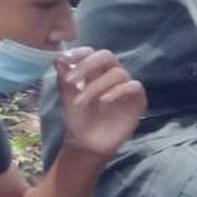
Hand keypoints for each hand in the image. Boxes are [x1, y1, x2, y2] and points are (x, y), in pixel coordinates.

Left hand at [54, 46, 145, 160]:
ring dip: (96, 85)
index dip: (79, 52)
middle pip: (107, 56)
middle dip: (88, 65)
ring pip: (118, 73)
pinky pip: (134, 86)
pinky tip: (104, 100)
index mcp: (94, 71)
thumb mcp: (66, 97)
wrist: (86, 143)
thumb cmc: (77, 118)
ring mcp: (125, 86)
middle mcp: (111, 75)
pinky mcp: (137, 100)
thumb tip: (58, 57)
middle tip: (71, 80)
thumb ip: (64, 78)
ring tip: (80, 101)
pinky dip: (118, 90)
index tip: (65, 60)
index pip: (91, 52)